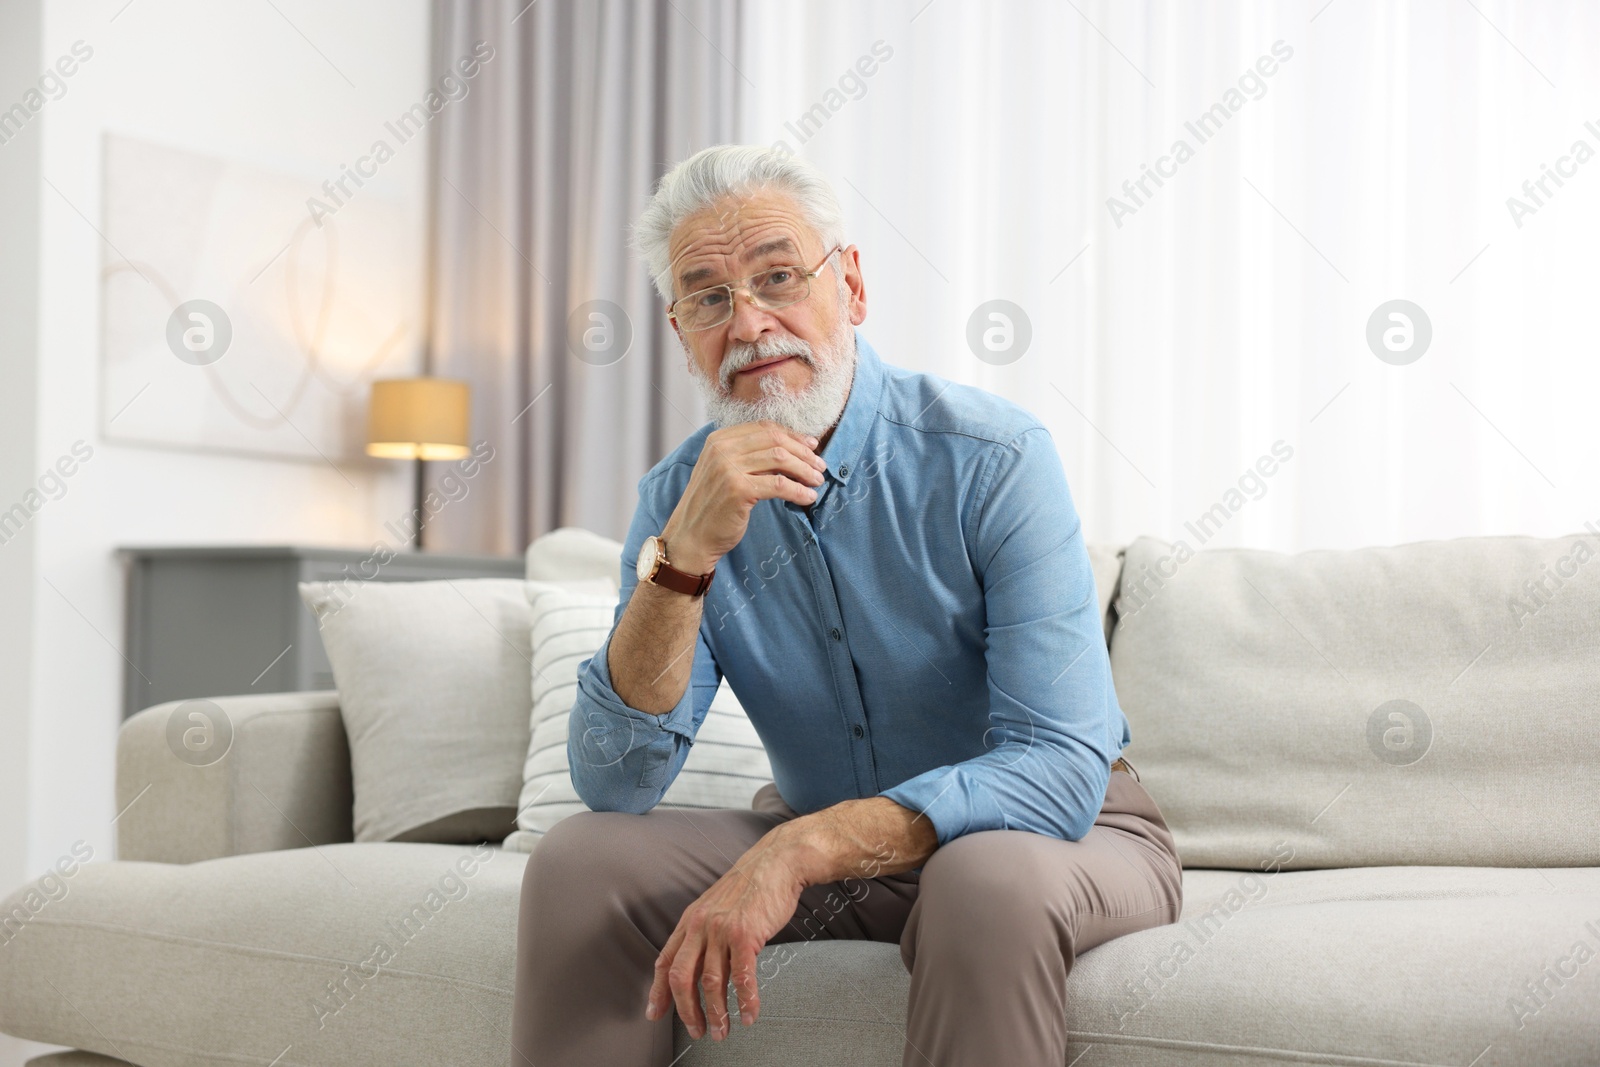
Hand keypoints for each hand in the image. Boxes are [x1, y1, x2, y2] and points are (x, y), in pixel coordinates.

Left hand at [645, 829, 806, 1039]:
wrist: (777, 863)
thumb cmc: (751, 885)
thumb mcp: (716, 905)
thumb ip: (704, 932)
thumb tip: (700, 963)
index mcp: (690, 920)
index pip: (665, 961)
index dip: (658, 991)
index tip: (655, 1013)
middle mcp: (700, 925)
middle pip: (682, 977)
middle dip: (687, 1011)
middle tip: (697, 1030)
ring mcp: (722, 930)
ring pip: (711, 982)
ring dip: (717, 1013)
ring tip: (723, 1030)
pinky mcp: (745, 935)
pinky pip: (742, 978)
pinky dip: (745, 1001)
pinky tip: (749, 1014)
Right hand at [661, 420, 827, 573]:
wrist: (690, 537)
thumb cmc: (712, 507)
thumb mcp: (725, 471)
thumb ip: (748, 457)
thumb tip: (791, 450)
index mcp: (719, 439)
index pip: (764, 428)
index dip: (792, 436)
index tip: (811, 446)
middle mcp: (721, 448)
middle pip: (775, 440)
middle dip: (803, 452)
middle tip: (820, 466)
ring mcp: (728, 467)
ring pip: (780, 459)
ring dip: (805, 470)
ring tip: (817, 481)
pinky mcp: (738, 489)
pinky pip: (779, 485)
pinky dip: (798, 490)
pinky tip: (808, 497)